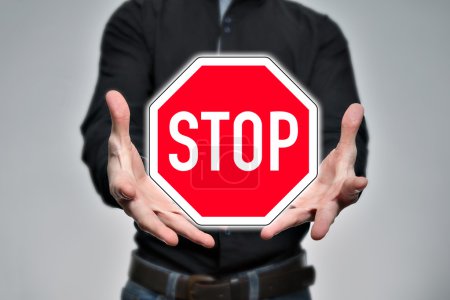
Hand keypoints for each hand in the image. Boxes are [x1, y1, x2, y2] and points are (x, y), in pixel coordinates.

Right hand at [105, 90, 214, 247]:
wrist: (128, 181)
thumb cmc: (123, 161)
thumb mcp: (119, 140)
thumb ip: (120, 121)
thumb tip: (112, 94)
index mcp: (122, 183)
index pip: (120, 186)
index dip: (123, 189)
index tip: (128, 190)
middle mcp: (136, 203)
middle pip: (144, 217)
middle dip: (156, 227)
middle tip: (170, 238)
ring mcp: (153, 211)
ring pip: (168, 225)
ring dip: (185, 233)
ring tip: (206, 241)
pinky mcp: (167, 213)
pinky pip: (181, 223)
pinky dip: (194, 230)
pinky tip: (211, 237)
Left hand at [261, 103, 367, 240]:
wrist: (328, 187)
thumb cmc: (338, 172)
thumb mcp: (344, 151)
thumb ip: (348, 132)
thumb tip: (357, 106)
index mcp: (344, 190)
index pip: (352, 187)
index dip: (356, 184)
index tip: (361, 181)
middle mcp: (327, 205)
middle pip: (326, 215)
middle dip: (323, 224)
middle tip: (319, 234)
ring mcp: (308, 209)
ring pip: (295, 218)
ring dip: (281, 224)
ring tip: (267, 233)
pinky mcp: (291, 210)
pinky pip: (279, 214)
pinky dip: (269, 218)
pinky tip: (256, 224)